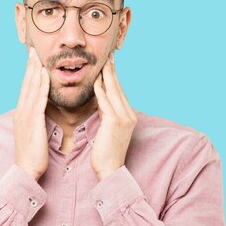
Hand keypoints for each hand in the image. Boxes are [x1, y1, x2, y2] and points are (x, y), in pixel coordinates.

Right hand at [13, 47, 50, 180]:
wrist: (26, 169)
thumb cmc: (32, 155)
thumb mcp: (33, 134)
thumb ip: (36, 121)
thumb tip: (40, 113)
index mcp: (21, 114)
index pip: (25, 89)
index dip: (29, 73)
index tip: (33, 60)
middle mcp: (21, 111)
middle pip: (26, 84)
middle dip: (30, 66)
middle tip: (33, 50)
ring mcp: (25, 115)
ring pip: (31, 88)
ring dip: (35, 71)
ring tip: (38, 56)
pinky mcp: (33, 121)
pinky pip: (38, 99)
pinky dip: (41, 85)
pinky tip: (44, 75)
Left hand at [91, 52, 137, 180]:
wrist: (110, 170)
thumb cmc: (105, 153)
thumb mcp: (107, 129)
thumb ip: (106, 114)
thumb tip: (101, 100)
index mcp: (128, 116)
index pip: (120, 92)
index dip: (114, 77)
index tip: (109, 64)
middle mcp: (129, 115)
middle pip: (118, 88)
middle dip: (112, 71)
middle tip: (108, 55)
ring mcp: (124, 118)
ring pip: (114, 92)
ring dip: (107, 75)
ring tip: (102, 61)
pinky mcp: (115, 122)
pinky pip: (106, 102)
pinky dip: (101, 90)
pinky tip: (95, 80)